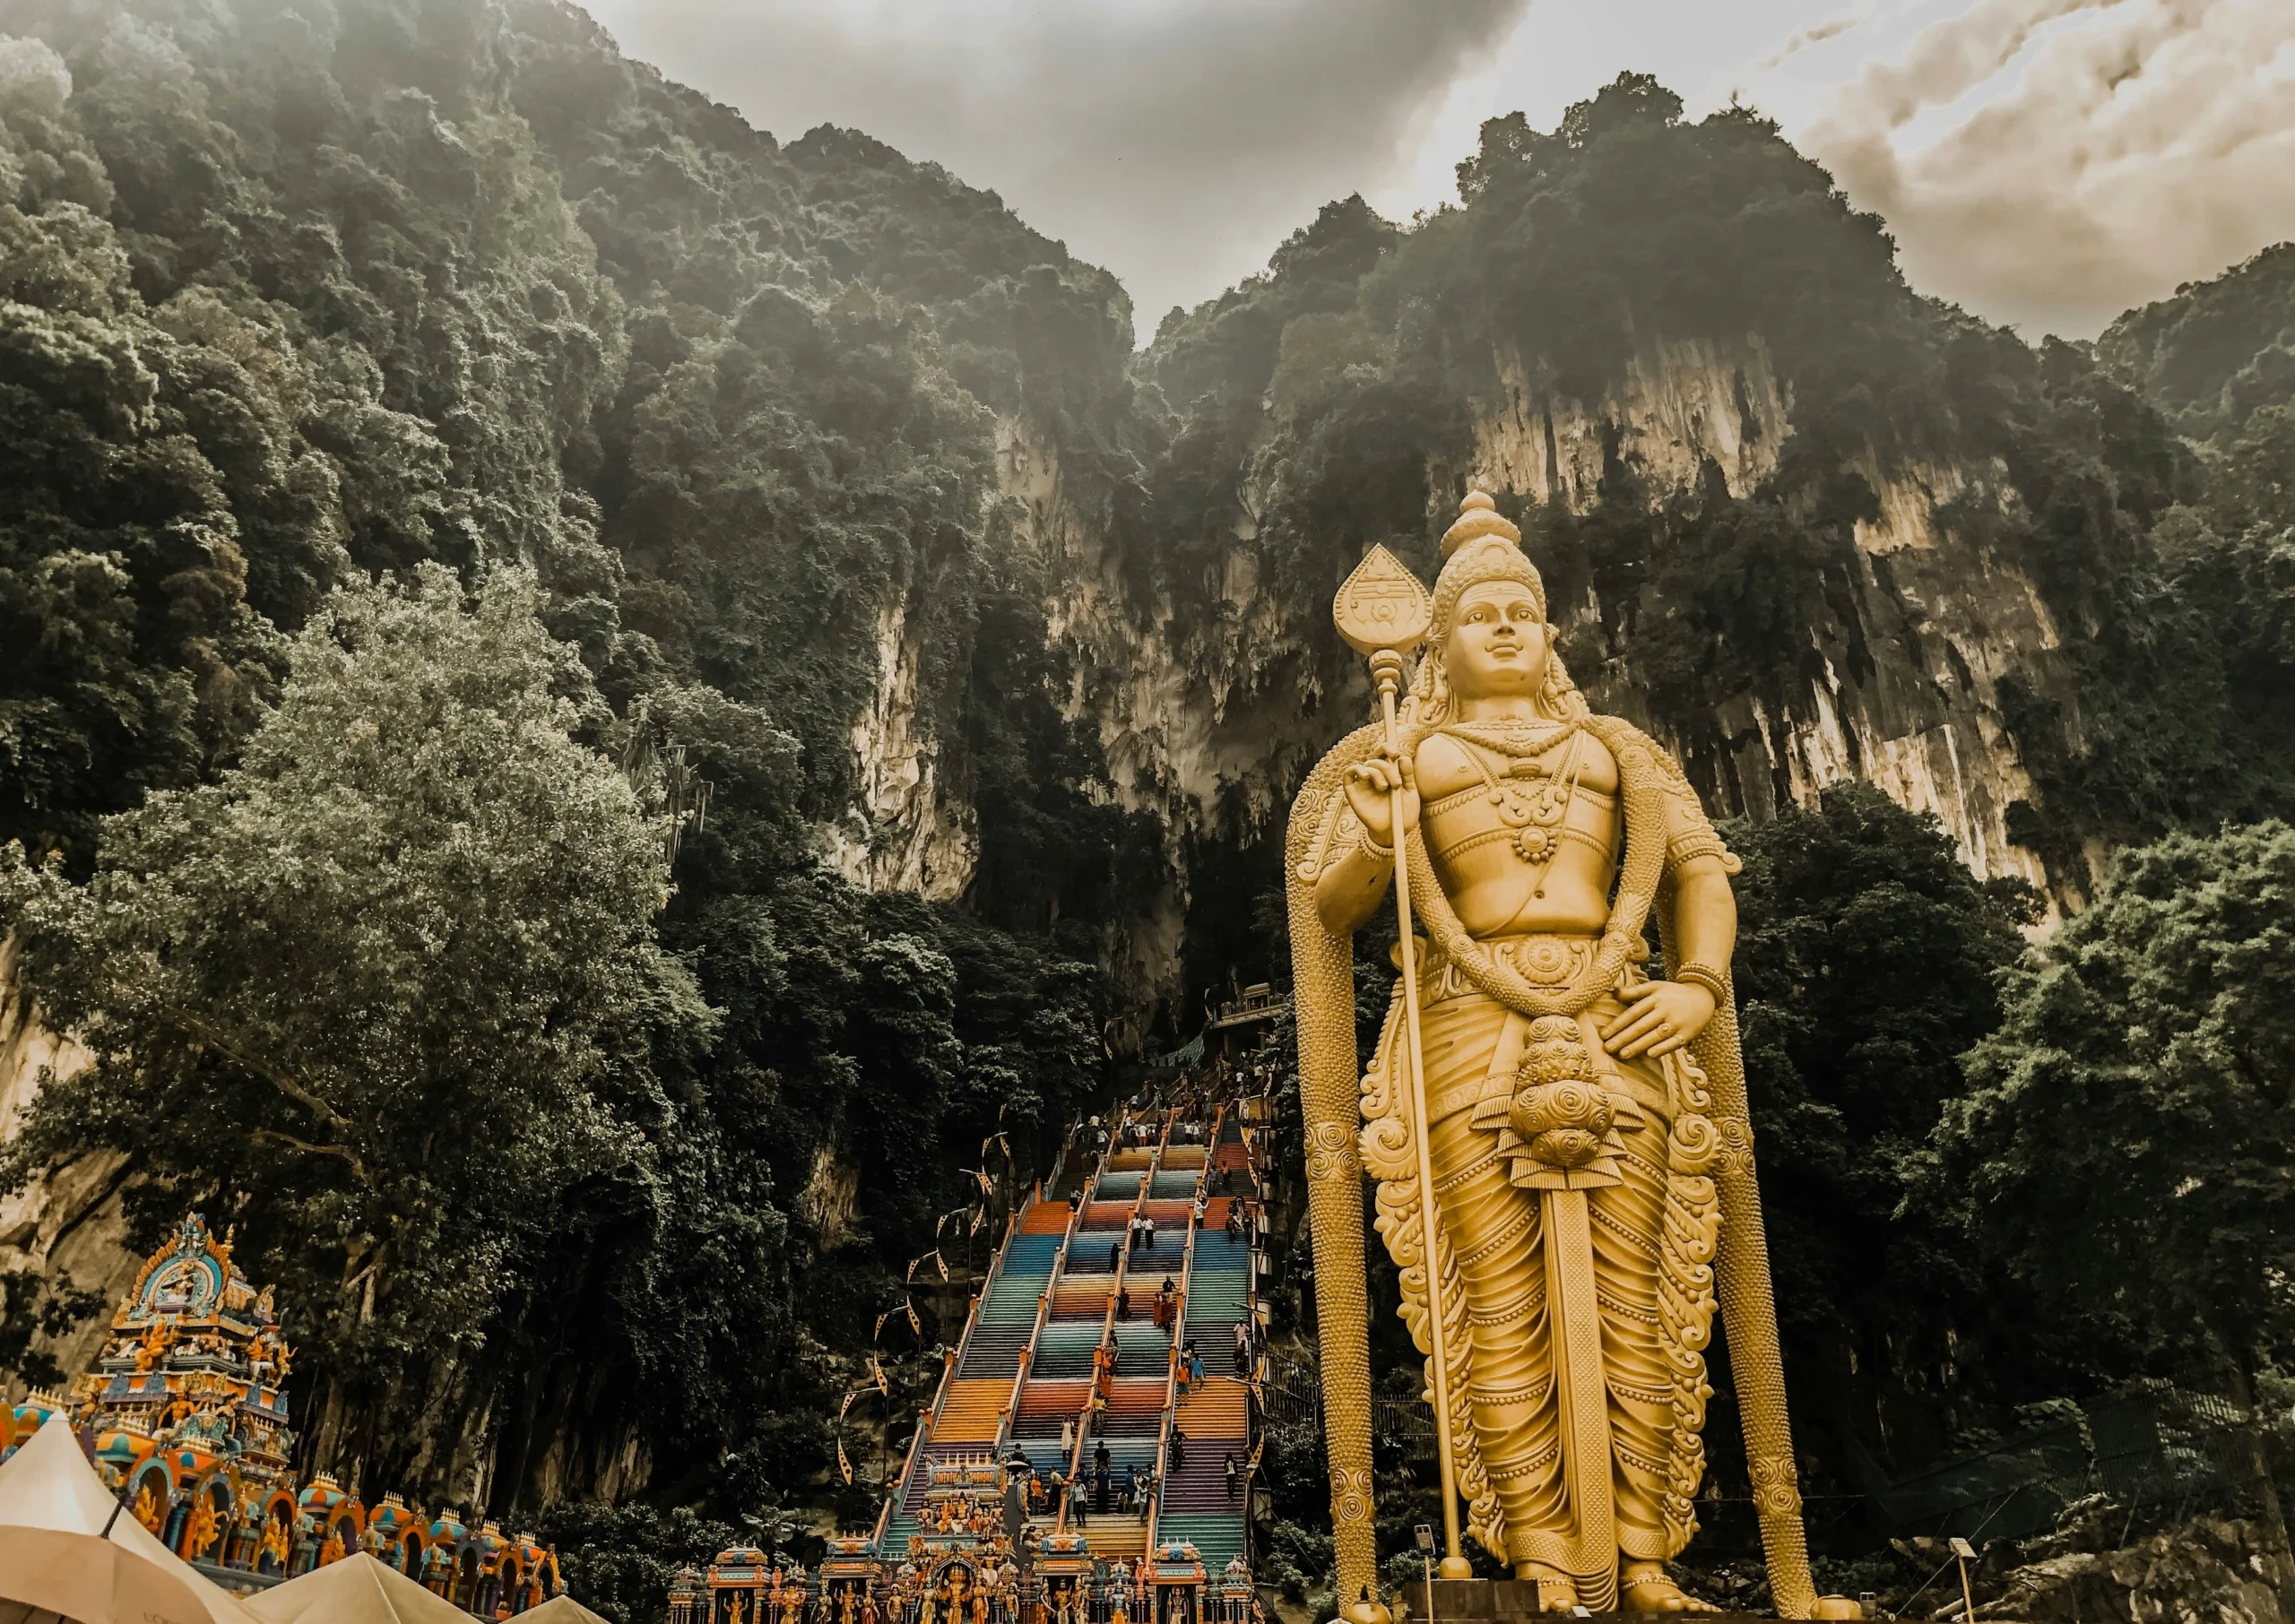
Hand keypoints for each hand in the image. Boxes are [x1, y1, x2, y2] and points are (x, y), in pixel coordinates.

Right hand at [1342, 750, 1416, 847]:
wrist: (1394, 832)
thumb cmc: (1403, 813)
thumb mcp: (1410, 793)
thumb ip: (1408, 775)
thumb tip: (1403, 757)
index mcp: (1388, 773)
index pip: (1384, 753)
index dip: (1387, 748)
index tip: (1396, 754)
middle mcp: (1375, 776)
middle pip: (1376, 760)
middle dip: (1388, 769)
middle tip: (1396, 784)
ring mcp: (1363, 783)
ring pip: (1366, 765)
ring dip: (1377, 773)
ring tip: (1384, 788)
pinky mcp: (1352, 792)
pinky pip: (1348, 773)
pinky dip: (1356, 770)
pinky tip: (1366, 777)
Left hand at [1599, 978, 1716, 1059]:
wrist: (1704, 997)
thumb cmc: (1673, 994)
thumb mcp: (1655, 987)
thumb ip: (1635, 991)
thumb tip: (1614, 992)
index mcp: (1655, 999)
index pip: (1633, 1013)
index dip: (1617, 1024)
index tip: (1603, 1034)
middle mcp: (1665, 1010)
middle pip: (1641, 1026)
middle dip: (1623, 1038)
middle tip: (1607, 1048)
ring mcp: (1677, 1022)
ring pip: (1655, 1036)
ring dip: (1638, 1046)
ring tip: (1622, 1054)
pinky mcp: (1688, 1033)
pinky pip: (1674, 1043)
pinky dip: (1663, 1048)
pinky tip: (1650, 1054)